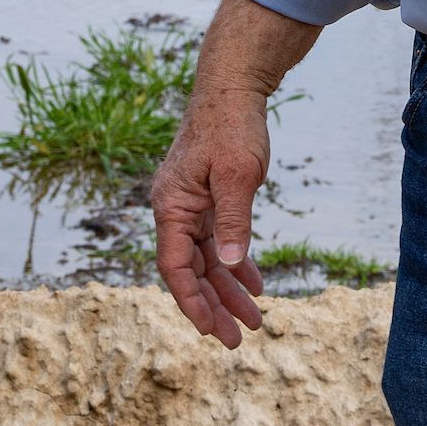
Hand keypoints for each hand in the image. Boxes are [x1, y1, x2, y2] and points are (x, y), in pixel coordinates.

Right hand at [150, 83, 269, 347]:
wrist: (234, 84)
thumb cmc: (232, 125)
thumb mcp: (237, 174)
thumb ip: (233, 221)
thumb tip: (229, 266)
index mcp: (172, 206)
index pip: (176, 268)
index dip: (192, 303)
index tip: (211, 332)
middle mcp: (176, 209)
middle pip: (192, 270)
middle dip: (214, 306)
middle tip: (238, 340)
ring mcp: (192, 203)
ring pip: (208, 258)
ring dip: (228, 289)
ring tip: (254, 320)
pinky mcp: (209, 196)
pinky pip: (219, 239)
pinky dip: (235, 261)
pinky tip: (254, 283)